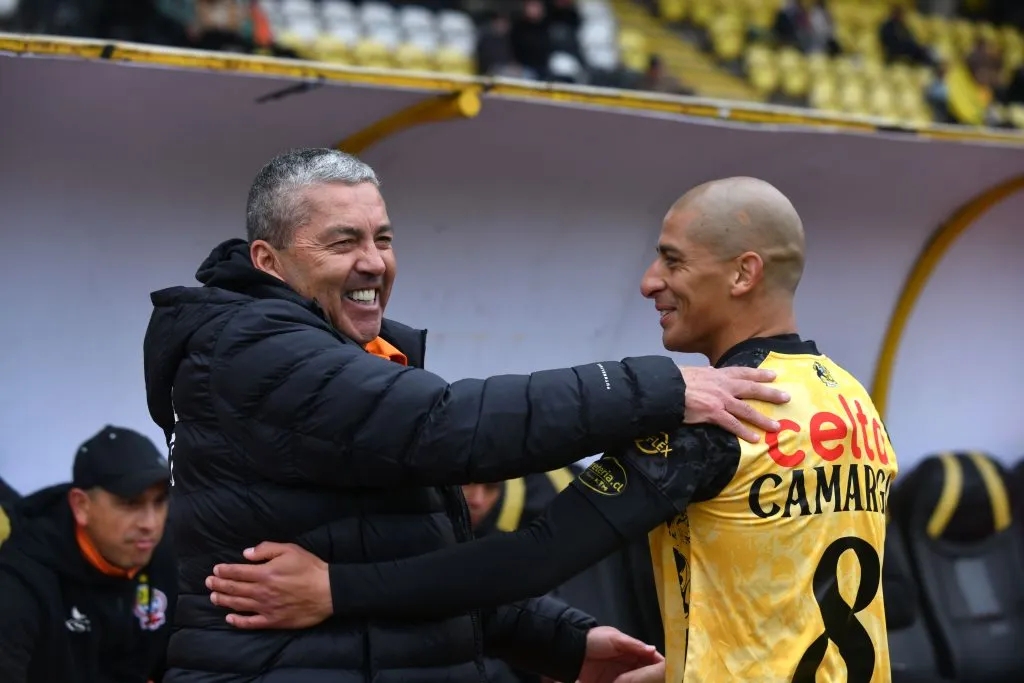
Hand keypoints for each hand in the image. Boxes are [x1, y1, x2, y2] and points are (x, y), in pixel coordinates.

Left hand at [206, 542, 331, 628]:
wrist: (327, 591)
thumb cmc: (310, 568)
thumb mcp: (290, 550)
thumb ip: (267, 549)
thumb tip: (246, 554)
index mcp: (265, 573)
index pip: (237, 571)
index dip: (224, 570)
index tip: (215, 569)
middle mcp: (261, 591)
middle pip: (234, 588)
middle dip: (219, 584)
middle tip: (209, 582)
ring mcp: (266, 607)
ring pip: (238, 605)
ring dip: (224, 600)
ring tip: (213, 597)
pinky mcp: (273, 620)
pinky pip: (251, 622)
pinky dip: (238, 621)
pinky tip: (229, 618)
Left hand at [576, 626, 663, 682]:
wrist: (571, 650)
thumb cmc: (594, 640)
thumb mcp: (614, 638)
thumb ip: (633, 645)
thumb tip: (653, 649)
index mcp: (631, 651)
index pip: (650, 658)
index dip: (659, 664)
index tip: (668, 672)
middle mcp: (628, 664)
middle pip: (645, 673)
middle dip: (651, 677)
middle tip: (661, 680)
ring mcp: (620, 676)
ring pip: (636, 680)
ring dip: (641, 681)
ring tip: (649, 682)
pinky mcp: (611, 682)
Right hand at [679, 365, 788, 442]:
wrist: (666, 388)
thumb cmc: (676, 380)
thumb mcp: (693, 371)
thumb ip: (705, 372)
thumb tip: (710, 370)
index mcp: (717, 374)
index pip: (742, 372)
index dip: (759, 374)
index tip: (773, 376)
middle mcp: (723, 386)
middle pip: (751, 389)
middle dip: (770, 393)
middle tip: (786, 398)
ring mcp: (720, 400)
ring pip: (747, 410)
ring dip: (763, 419)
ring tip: (776, 426)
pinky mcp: (714, 413)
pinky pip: (733, 424)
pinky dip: (745, 432)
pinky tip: (755, 439)